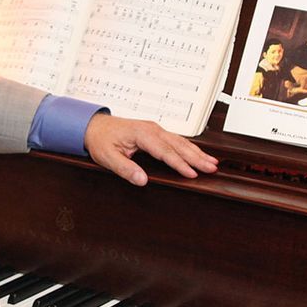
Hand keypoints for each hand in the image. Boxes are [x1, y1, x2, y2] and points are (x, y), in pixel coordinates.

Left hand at [83, 114, 217, 185]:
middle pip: (179, 145)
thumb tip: (142, 180)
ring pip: (181, 141)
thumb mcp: (108, 157)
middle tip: (212, 167)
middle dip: (197, 157)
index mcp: (142, 134)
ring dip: (197, 152)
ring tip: (212, 162)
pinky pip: (176, 140)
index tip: (192, 173)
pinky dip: (189, 148)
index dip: (179, 163)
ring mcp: (155, 129)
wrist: (94, 126)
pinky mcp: (156, 132)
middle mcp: (152, 129)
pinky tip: (198, 154)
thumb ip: (125, 169)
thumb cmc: (101, 140)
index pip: (165, 151)